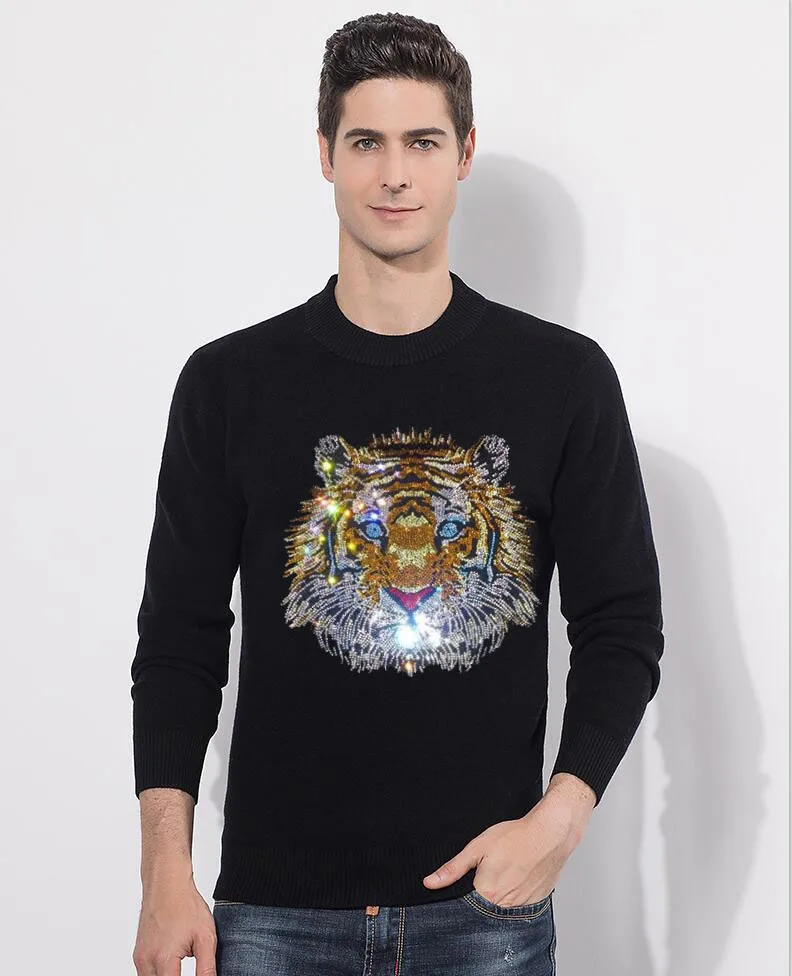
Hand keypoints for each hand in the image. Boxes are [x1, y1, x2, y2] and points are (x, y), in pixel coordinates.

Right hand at [132, 878, 216, 975]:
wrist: (166, 882)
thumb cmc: (185, 904)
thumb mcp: (205, 937)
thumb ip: (207, 968)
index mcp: (164, 960)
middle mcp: (147, 962)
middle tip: (187, 967)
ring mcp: (140, 958)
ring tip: (181, 965)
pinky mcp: (138, 954)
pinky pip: (146, 974)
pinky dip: (159, 973)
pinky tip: (172, 964)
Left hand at [422, 781, 593, 906]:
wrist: (550, 833)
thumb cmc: (515, 837)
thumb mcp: (478, 847)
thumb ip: (453, 868)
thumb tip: (430, 882)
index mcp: (487, 893)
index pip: (465, 909)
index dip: (460, 900)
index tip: (461, 891)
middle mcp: (504, 906)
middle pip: (484, 912)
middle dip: (479, 900)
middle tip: (488, 876)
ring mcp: (522, 907)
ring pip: (502, 912)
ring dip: (497, 901)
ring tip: (503, 876)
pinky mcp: (535, 903)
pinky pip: (519, 908)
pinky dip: (514, 898)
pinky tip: (516, 880)